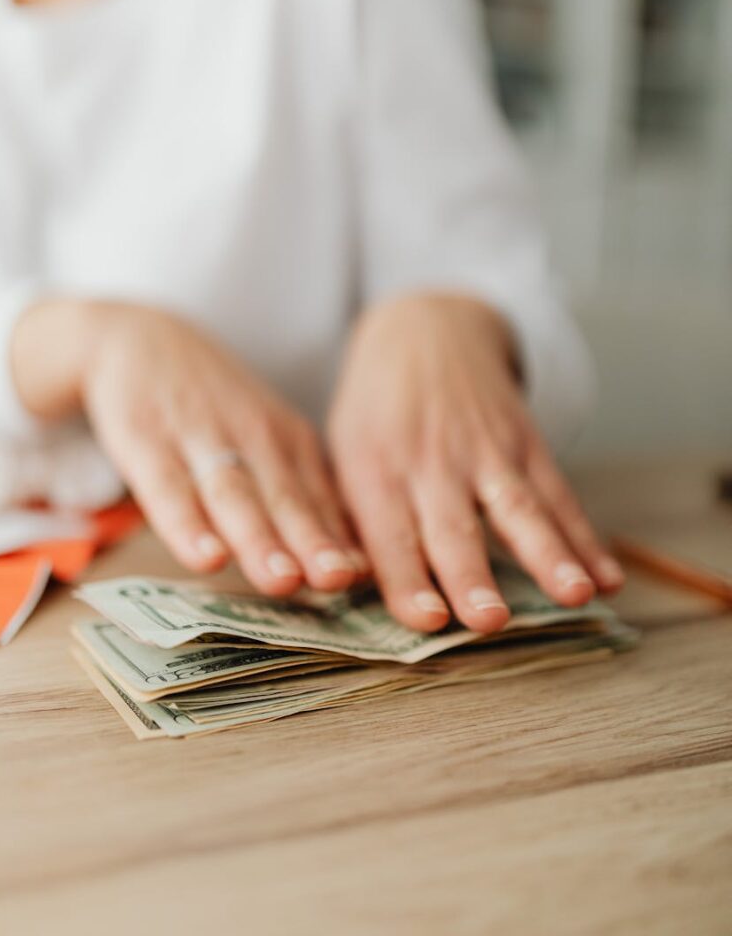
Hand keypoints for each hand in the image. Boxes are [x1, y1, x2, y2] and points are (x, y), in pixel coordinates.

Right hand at [13, 300, 363, 594]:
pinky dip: (187, 525)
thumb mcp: (265, 437)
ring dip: (259, 539)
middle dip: (311, 543)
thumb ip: (302, 496)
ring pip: (234, 496)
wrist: (137, 338)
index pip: (319, 498)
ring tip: (282, 579)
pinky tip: (205, 556)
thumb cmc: (212, 407)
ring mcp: (200, 438)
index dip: (340, 541)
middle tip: (336, 581)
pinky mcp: (147, 442)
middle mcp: (252, 438)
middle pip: (284, 499)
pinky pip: (169, 489)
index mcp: (288, 440)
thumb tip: (353, 567)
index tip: (364, 578)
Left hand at [328, 293, 623, 632]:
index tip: (425, 621)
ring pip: (519, 507)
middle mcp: (432, 461)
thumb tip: (349, 589)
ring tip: (574, 596)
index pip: (389, 533)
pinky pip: (558, 493)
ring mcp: (485, 450)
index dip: (405, 578)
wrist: (423, 328)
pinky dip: (584, 537)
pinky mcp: (525, 442)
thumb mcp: (344, 451)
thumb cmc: (374, 409)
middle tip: (489, 621)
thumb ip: (350, 519)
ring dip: (548, 555)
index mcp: (376, 468)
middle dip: (472, 576)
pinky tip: (607, 576)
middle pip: (454, 526)